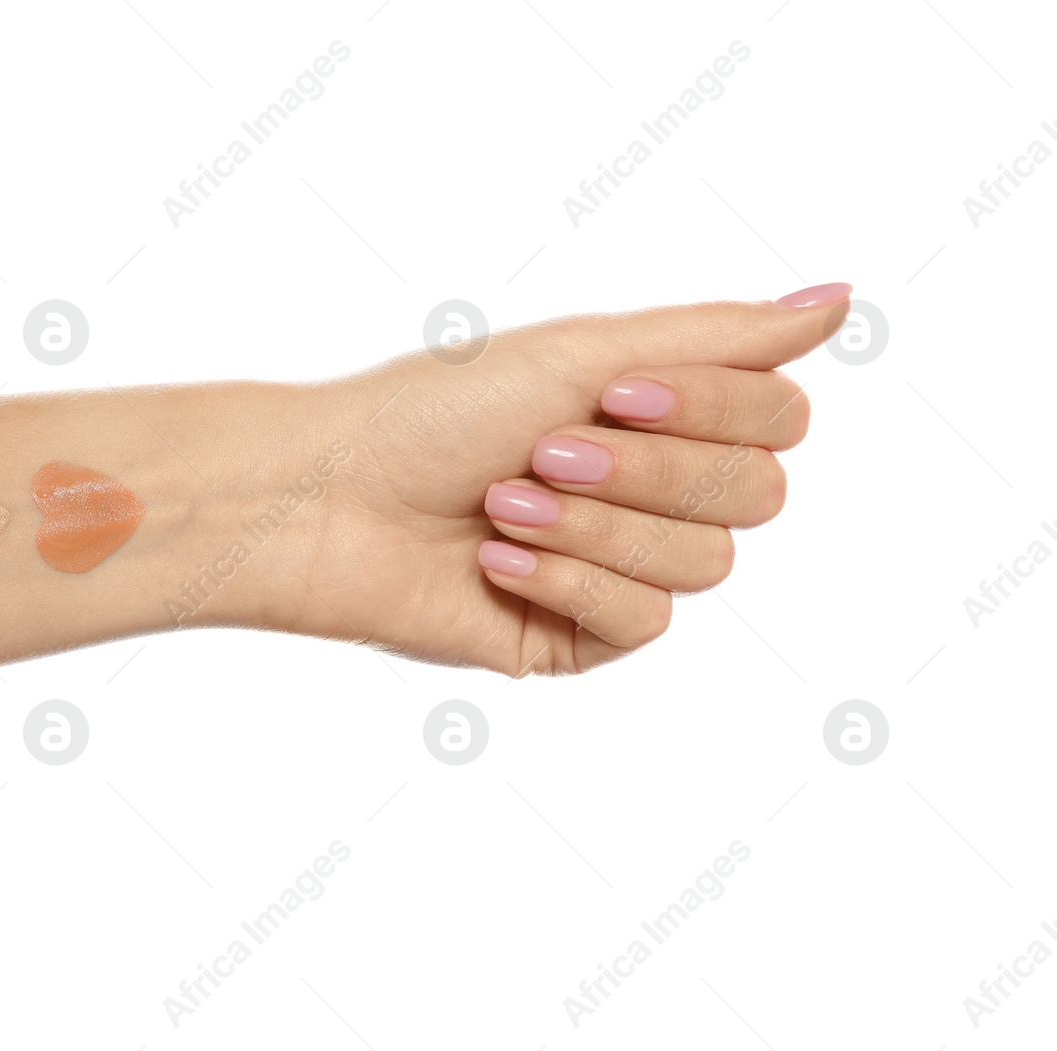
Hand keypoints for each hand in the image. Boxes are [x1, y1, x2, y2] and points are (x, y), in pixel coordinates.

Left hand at [285, 290, 845, 675]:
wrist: (328, 500)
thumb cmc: (431, 413)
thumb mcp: (581, 352)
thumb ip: (717, 336)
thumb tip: (836, 302)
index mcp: (655, 413)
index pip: (777, 420)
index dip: (713, 410)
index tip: (615, 393)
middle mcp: (647, 489)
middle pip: (755, 496)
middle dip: (644, 471)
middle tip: (543, 452)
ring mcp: (615, 566)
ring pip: (702, 565)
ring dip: (592, 527)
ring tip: (502, 505)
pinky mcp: (576, 636)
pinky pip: (640, 622)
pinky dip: (565, 582)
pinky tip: (494, 562)